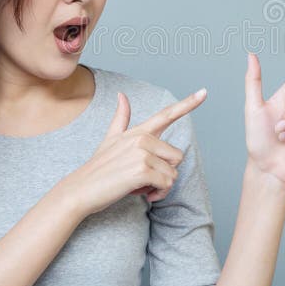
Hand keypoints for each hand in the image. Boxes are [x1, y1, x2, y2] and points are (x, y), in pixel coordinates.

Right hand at [63, 87, 207, 214]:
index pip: (166, 114)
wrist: (80, 189)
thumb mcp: (110, 139)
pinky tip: (140, 193)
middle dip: (165, 173)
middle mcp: (142, 138)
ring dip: (160, 186)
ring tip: (139, 185)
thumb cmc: (98, 168)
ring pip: (172, 173)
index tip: (204, 92)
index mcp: (139, 132)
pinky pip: (166, 184)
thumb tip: (122, 95)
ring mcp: (142, 153)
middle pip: (177, 157)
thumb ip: (121, 118)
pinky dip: (157, 194)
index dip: (188, 103)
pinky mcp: (141, 170)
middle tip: (143, 179)